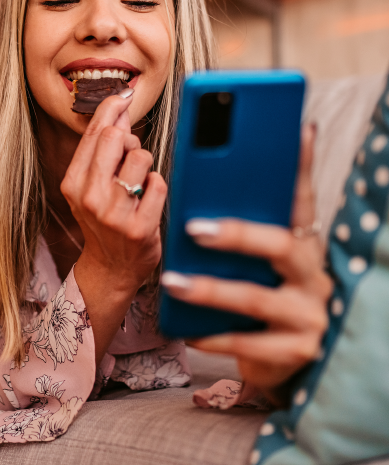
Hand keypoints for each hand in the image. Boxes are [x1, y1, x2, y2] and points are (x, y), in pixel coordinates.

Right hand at [61, 91, 167, 361]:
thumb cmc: (104, 219)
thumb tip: (118, 106)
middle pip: (117, 138)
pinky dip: (157, 188)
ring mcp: (114, 214)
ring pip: (142, 157)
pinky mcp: (140, 228)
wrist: (111, 268)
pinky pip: (159, 183)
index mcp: (73, 183)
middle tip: (130, 157)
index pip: (95, 132)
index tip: (125, 93)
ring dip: (145, 166)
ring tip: (138, 186)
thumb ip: (101, 149)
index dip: (113, 107)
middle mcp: (89, 197)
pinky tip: (148, 202)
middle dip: (130, 141)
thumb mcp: (90, 187)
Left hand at [162, 124, 332, 404]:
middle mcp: (313, 274)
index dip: (299, 165)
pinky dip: (213, 335)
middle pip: (282, 246)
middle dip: (238, 234)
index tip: (295, 130)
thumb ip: (246, 220)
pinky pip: (247, 343)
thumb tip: (216, 171)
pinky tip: (185, 329)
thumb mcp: (261, 256)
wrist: (285, 356)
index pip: (302, 198)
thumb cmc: (265, 290)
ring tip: (172, 282)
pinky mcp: (294, 351)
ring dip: (211, 289)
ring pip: (257, 298)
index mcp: (303, 242)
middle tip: (194, 228)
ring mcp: (307, 314)